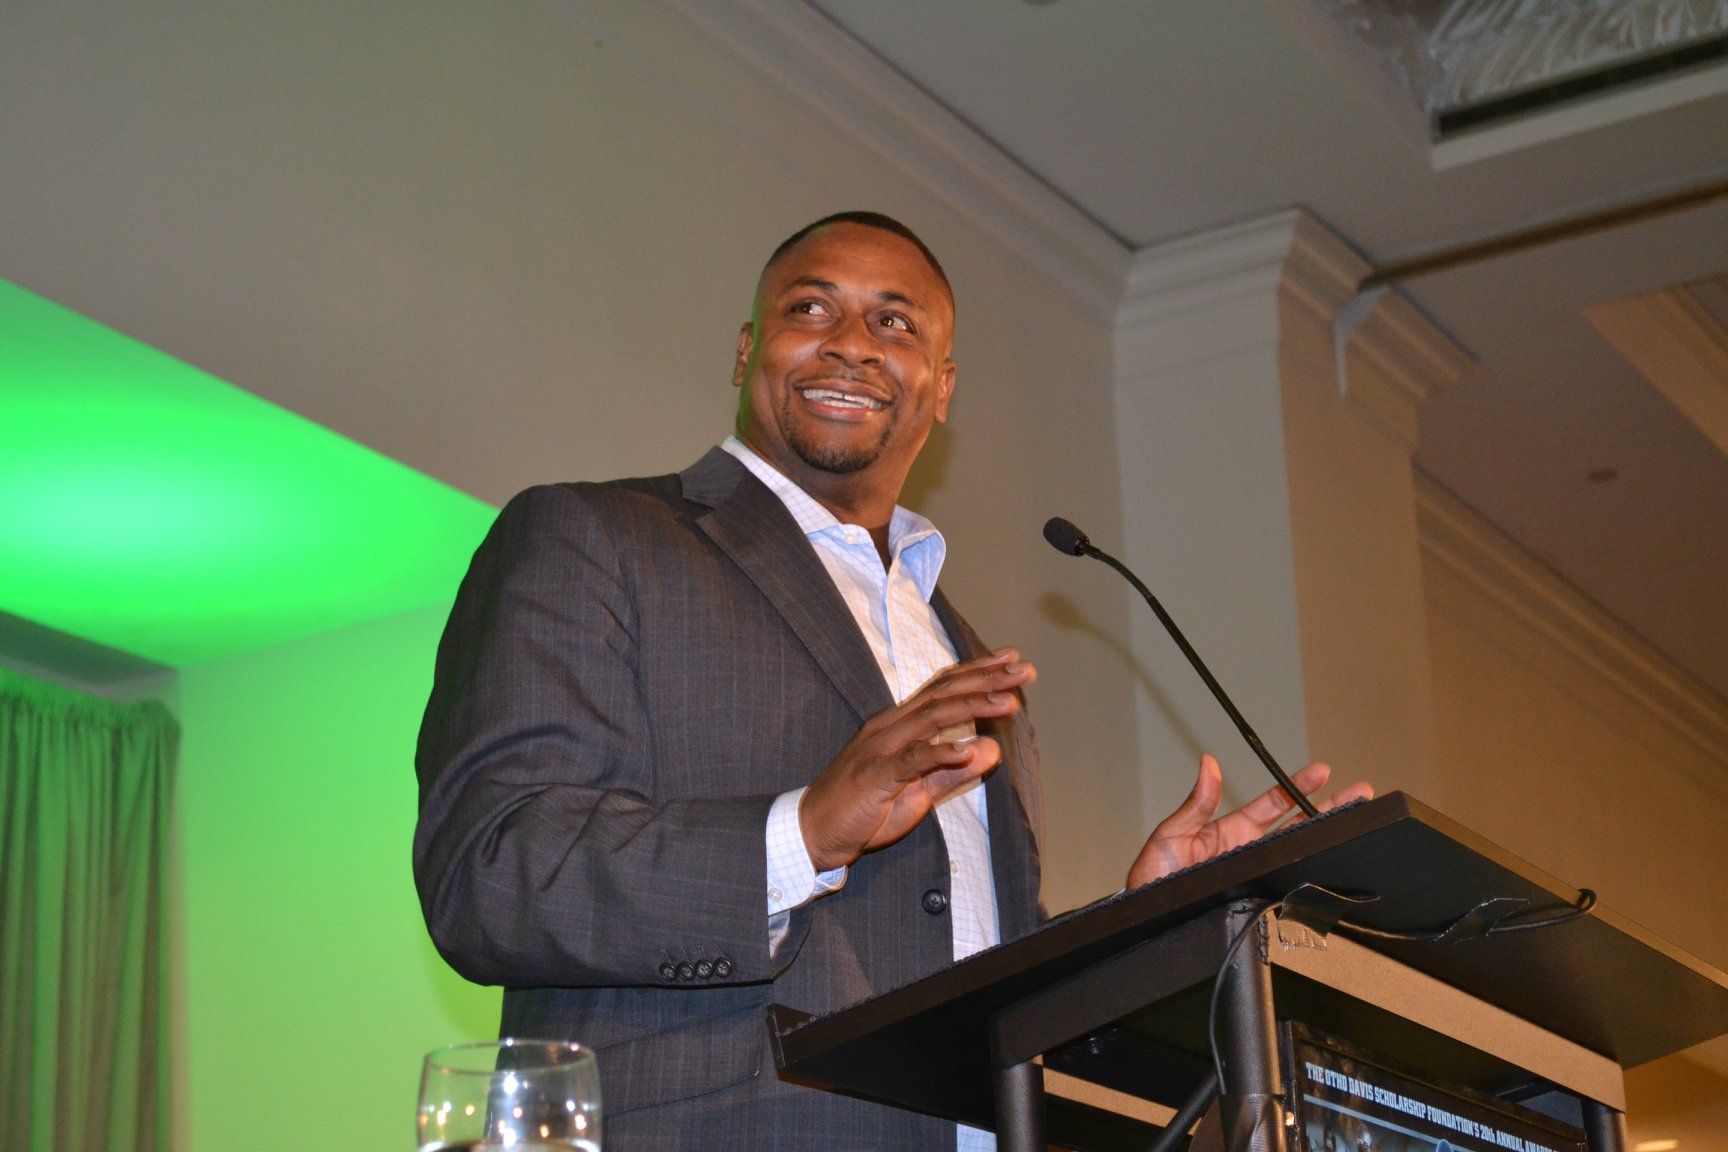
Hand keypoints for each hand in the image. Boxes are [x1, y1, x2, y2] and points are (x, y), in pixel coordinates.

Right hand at [800, 649, 1035, 870]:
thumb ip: (952, 771)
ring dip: (973, 707)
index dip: (978, 671)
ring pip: (933, 717)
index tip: (1011, 659)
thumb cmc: (862, 810)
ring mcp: (882, 748)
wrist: (814, 832)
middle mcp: (890, 726)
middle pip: (943, 693)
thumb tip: (991, 751)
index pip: (942, 688)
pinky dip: (941, 752)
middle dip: (986, 679)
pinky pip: (912, 760)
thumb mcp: (917, 792)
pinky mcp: (876, 776)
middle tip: (1023, 669)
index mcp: (898, 724)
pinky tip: (969, 748)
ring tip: (1008, 702)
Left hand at [1125, 755, 1371, 888]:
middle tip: (1360, 793)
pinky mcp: (1253, 897)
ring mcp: (1253, 874)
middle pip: (1296, 826)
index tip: (1322, 771)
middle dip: (1329, 808)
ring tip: (1357, 821)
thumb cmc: (1151, 878)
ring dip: (1326, 837)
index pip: (1271, 805)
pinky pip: (1285, 885)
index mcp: (1230, 831)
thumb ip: (1195, 803)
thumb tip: (1208, 763)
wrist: (1143, 918)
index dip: (1296, 787)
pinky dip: (1308, 876)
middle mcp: (1246, 851)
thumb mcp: (1170, 834)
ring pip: (1297, 852)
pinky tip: (1330, 866)